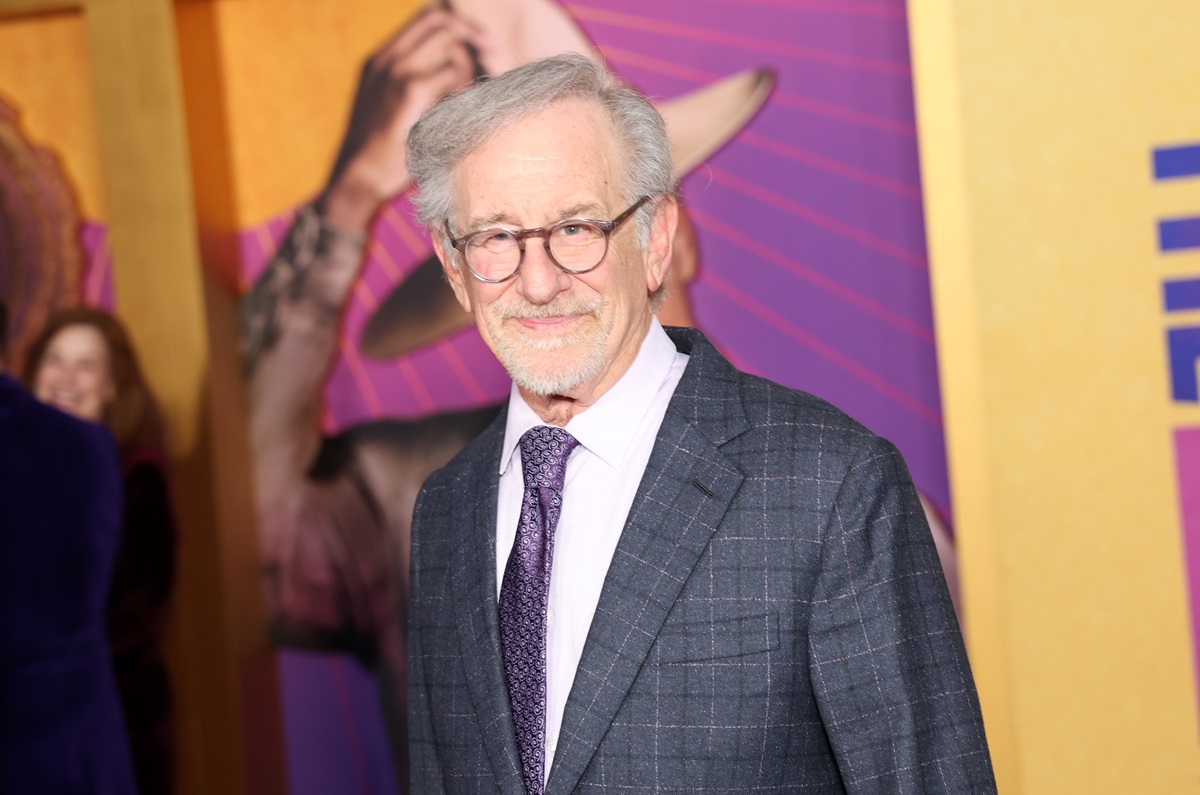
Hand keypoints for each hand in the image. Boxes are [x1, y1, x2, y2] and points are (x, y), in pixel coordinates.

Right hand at [319, 9, 483, 229]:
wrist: (359, 176)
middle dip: (472, 32)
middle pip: (439, 20)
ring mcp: (397, 71)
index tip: (481, 41)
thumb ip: (413, 84)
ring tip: (465, 96)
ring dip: (468, 65)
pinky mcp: (410, 90)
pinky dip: (464, 89)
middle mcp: (387, 58)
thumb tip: (454, 72)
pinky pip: (452, 74)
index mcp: (381, 58)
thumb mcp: (389, 108)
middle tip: (492, 51)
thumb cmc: (382, 151)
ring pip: (449, 43)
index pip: (425, 17)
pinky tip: (459, 111)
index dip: (458, 23)